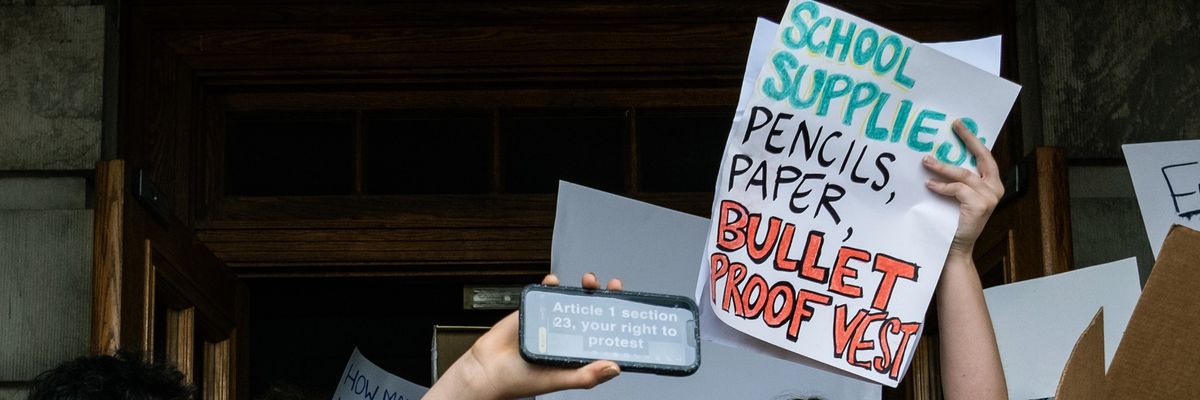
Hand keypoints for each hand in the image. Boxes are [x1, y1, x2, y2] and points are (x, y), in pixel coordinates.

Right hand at [424, 273, 622, 399]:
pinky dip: (551, 283)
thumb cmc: (520, 381)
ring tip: (588, 281)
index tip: (627, 307)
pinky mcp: (533, 310)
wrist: (486, 370)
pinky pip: (545, 292)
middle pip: (592, 311)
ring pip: (572, 299)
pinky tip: (555, 281)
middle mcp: (567, 335)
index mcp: (577, 352)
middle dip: (604, 296)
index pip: (603, 332)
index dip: (616, 319)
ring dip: (583, 287)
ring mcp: (551, 320)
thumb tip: (614, 367)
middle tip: (610, 287)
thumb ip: (586, 376)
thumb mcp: (559, 380)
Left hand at [923, 119, 1003, 258]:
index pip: (984, 156)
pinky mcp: (979, 206)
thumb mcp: (957, 196)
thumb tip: (936, 155)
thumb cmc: (951, 221)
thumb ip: (957, 180)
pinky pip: (957, 189)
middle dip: (968, 139)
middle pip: (982, 157)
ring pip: (963, 174)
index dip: (972, 139)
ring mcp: (989, 198)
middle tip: (955, 125)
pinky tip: (929, 184)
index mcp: (991, 184)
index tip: (959, 124)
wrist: (954, 249)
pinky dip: (942, 186)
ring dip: (942, 166)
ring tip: (925, 161)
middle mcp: (995, 189)